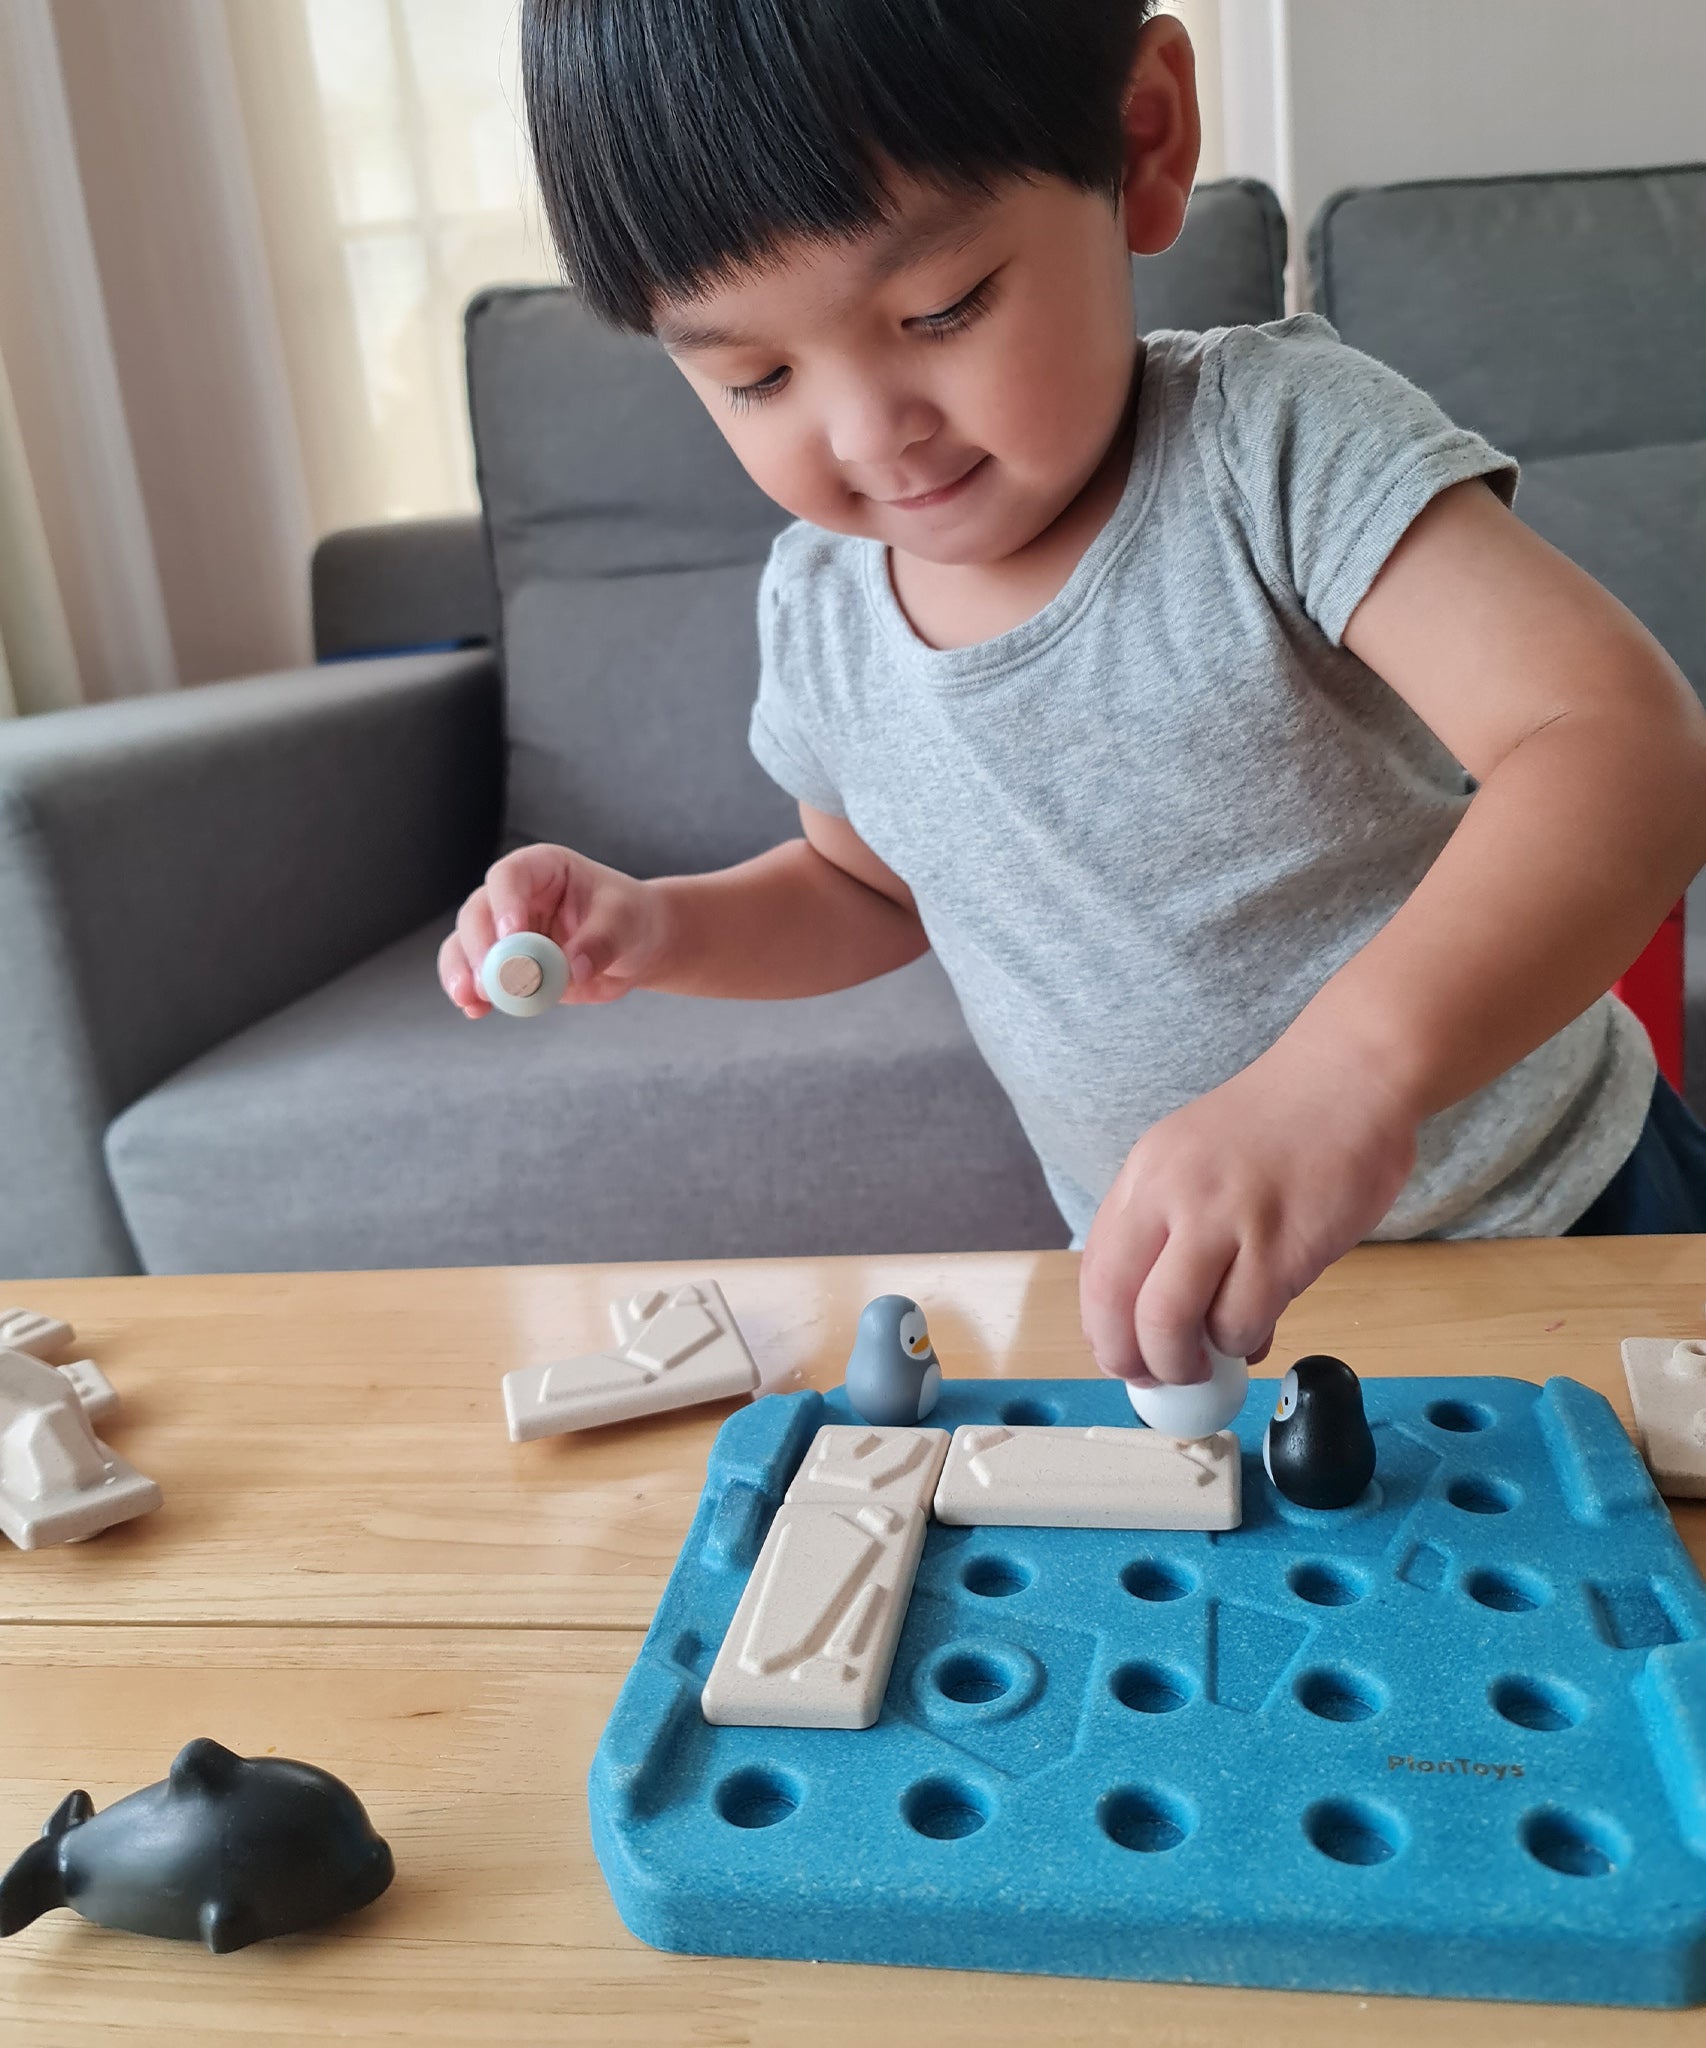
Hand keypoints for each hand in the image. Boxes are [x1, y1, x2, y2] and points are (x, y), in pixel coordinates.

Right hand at [437, 844, 671, 1018]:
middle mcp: (514, 896)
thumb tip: (573, 969)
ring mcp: (504, 932)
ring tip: (472, 998)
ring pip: (467, 945)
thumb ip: (599, 943)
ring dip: (465, 972)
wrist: (633, 948)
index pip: (510, 876)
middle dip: (480, 947)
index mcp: (542, 869)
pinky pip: (477, 976)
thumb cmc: (629, 919)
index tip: (513, 935)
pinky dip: (474, 994)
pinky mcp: (505, 965)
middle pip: (478, 912)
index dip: (505, 903)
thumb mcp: (625, 923)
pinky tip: (474, 1010)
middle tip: (491, 979)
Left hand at [1079, 1032, 1418, 1384]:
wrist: (1350, 1078)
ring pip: (1172, 1326)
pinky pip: (1241, 1323)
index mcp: (1145, 1174)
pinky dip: (1244, 1342)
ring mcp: (1225, 1219)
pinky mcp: (1281, 1246)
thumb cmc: (1282, 1126)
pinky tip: (1260, 1328)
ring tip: (1215, 1356)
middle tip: (1160, 1379)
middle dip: (1133, 1360)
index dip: (1103, 1329)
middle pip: (1120, 1306)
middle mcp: (1172, 1193)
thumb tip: (1166, 1322)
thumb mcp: (1196, 1160)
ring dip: (1189, 1362)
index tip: (1121, 1356)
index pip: (1096, 1270)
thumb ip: (1176, 1231)